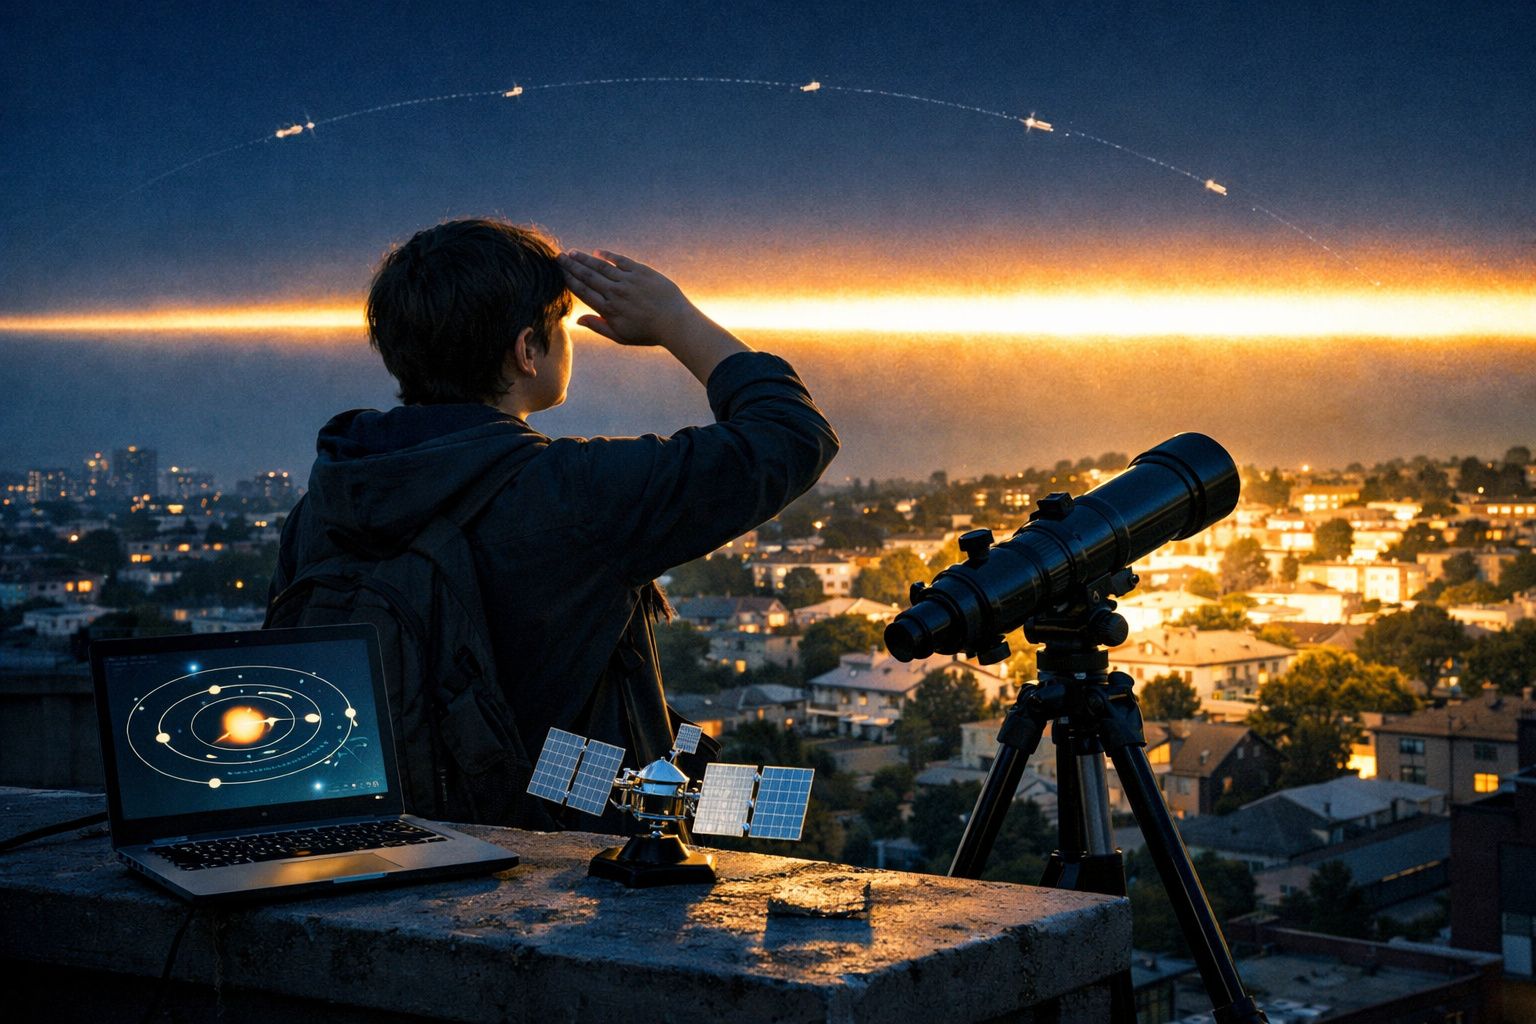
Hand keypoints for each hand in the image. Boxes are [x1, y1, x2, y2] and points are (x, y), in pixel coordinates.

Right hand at [557, 249, 695, 347]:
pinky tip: (597, 252)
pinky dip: (608, 256)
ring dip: (584, 258)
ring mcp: (628, 281)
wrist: (675, 322)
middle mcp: (615, 293)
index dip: (569, 280)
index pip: (583, 291)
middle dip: (571, 265)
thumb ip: (598, 326)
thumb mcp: (620, 336)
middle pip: (588, 276)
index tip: (559, 272)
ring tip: (572, 253)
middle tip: (558, 257)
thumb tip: (577, 320)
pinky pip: (620, 261)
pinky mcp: (641, 272)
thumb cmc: (647, 333)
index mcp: (608, 310)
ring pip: (601, 266)